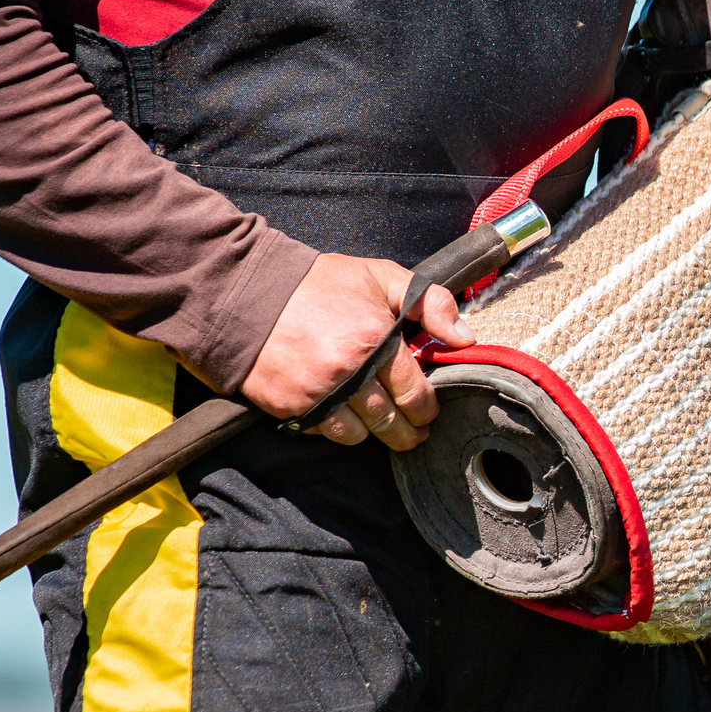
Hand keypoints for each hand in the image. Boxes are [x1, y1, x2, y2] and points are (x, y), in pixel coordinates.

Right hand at [241, 253, 477, 448]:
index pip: (415, 393)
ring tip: (382, 427)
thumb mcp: (380, 276)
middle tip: (415, 433)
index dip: (427, 408)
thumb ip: (430, 302)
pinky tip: (344, 416)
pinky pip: (324, 433)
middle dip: (408, 432)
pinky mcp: (289, 405)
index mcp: (375, 340)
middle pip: (391, 423)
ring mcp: (316, 393)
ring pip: (359, 436)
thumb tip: (465, 339)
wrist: (245, 291)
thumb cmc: (317, 283)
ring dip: (374, 435)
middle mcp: (348, 373)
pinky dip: (336, 430)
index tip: (428, 411)